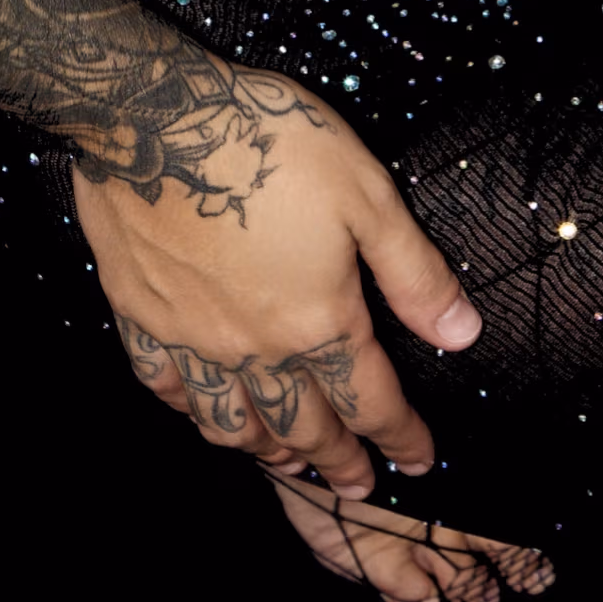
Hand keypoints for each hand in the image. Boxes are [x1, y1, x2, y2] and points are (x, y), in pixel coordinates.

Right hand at [70, 60, 481, 494]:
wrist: (155, 116)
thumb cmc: (271, 142)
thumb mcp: (368, 195)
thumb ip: (414, 274)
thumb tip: (462, 335)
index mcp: (318, 320)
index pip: (370, 400)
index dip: (401, 436)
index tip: (420, 462)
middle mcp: (255, 347)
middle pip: (303, 426)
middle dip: (338, 460)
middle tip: (358, 485)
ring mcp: (191, 338)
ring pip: (230, 423)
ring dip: (264, 451)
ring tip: (286, 463)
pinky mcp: (140, 315)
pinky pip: (163, 386)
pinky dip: (186, 411)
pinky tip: (197, 411)